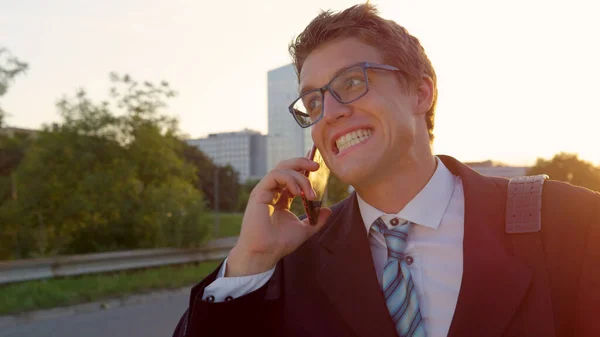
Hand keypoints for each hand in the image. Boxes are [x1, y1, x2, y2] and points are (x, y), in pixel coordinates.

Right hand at [225, 157, 331, 276]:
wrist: (265, 253)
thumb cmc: (280, 243)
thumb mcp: (304, 230)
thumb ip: (316, 220)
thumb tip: (328, 210)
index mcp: (281, 198)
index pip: (293, 176)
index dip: (304, 167)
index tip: (317, 165)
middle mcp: (273, 191)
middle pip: (286, 166)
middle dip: (302, 163)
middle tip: (317, 166)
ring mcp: (265, 191)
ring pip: (282, 169)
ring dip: (300, 177)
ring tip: (310, 193)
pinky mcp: (259, 193)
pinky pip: (274, 176)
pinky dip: (289, 179)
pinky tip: (298, 192)